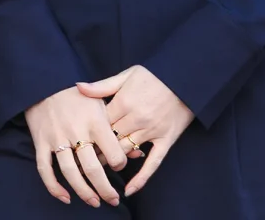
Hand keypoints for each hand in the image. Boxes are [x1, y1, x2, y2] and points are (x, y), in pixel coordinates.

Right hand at [24, 85, 128, 207]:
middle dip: (105, 189)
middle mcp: (76, 131)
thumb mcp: (101, 105)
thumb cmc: (79, 97)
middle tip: (113, 200)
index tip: (120, 165)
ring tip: (95, 202)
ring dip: (84, 192)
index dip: (119, 164)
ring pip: (70, 173)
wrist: (46, 84)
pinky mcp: (41, 142)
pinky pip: (45, 170)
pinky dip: (54, 187)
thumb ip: (117, 129)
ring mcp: (57, 138)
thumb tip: (138, 152)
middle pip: (92, 168)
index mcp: (94, 120)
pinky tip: (65, 198)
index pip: (112, 151)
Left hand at [76, 64, 194, 197]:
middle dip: (98, 149)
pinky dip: (141, 178)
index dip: (89, 133)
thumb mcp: (127, 75)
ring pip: (126, 152)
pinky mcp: (166, 140)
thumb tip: (78, 87)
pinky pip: (152, 163)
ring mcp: (152, 131)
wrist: (185, 77)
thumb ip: (103, 86)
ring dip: (113, 161)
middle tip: (86, 158)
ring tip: (100, 168)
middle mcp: (136, 119)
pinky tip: (129, 190)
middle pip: (110, 141)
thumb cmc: (154, 74)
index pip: (100, 125)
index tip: (80, 140)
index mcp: (124, 102)